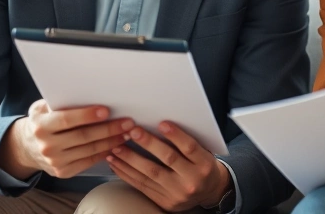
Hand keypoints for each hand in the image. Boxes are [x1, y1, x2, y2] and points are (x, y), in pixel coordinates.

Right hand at [0, 99, 134, 179]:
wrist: (27, 147)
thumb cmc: (42, 121)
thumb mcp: (42, 108)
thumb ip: (59, 102)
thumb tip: (87, 92)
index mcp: (41, 126)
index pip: (67, 120)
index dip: (87, 115)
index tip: (106, 110)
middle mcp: (47, 146)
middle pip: (83, 136)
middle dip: (108, 129)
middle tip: (128, 122)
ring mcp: (55, 161)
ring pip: (89, 150)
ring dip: (112, 141)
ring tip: (128, 133)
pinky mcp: (63, 172)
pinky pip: (88, 161)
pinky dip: (104, 153)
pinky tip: (117, 145)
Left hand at [106, 121, 231, 211]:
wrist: (208, 192)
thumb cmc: (203, 165)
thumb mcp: (203, 152)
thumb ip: (187, 141)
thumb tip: (160, 124)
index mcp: (204, 164)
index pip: (190, 148)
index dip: (176, 135)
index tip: (161, 123)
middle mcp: (192, 180)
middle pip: (169, 159)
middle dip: (148, 144)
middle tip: (133, 131)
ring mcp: (177, 193)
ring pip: (151, 174)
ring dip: (130, 160)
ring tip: (116, 148)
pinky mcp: (164, 202)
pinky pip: (142, 186)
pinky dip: (127, 174)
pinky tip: (117, 164)